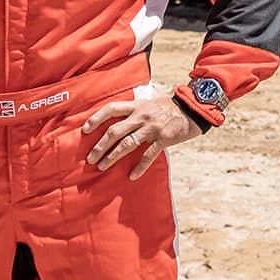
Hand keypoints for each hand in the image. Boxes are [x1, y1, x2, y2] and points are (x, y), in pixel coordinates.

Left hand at [82, 97, 202, 179]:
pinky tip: (132, 175)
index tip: (85, 129)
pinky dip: (140, 167)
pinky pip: (148, 155)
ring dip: (112, 156)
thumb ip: (135, 110)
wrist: (194, 108)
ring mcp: (152, 128)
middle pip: (115, 131)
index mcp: (137, 106)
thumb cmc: (170, 107)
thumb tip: (119, 120)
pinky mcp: (164, 139)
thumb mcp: (150, 103)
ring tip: (102, 166)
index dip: (96, 118)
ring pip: (127, 144)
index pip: (111, 109)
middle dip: (100, 145)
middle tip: (90, 158)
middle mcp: (142, 116)